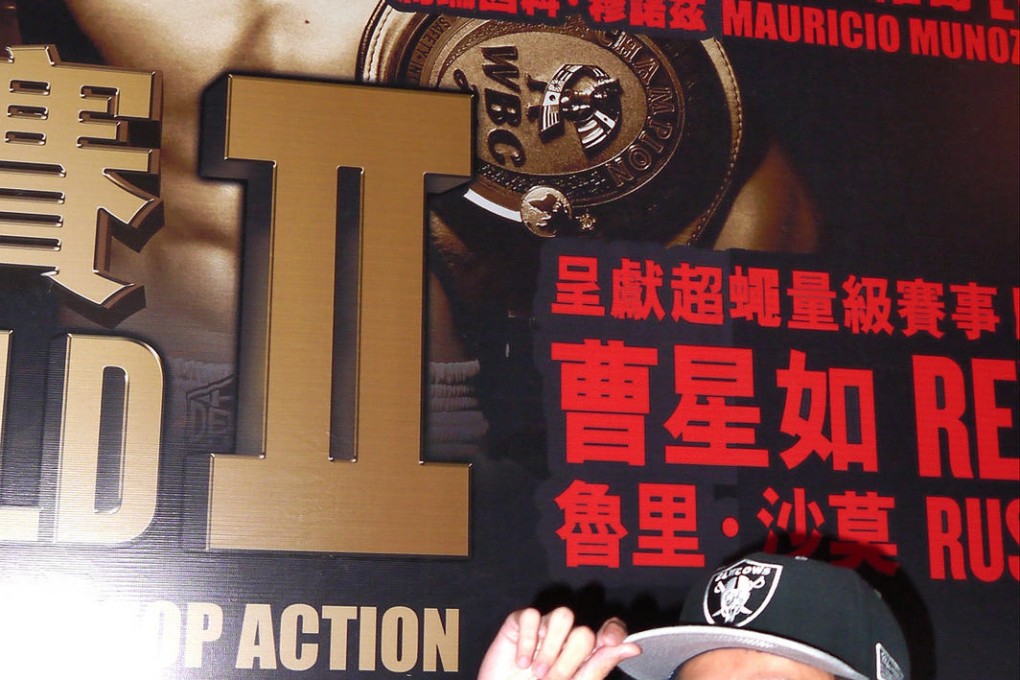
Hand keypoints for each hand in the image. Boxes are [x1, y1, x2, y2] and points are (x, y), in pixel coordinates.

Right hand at [477, 607, 641, 679]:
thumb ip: (600, 666)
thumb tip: (634, 647)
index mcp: (585, 654)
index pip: (609, 630)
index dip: (613, 630)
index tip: (608, 641)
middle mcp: (567, 638)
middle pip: (583, 631)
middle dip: (569, 661)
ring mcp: (544, 629)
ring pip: (563, 616)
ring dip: (551, 648)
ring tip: (537, 671)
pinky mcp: (520, 624)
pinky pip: (531, 616)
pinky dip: (527, 642)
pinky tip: (521, 662)